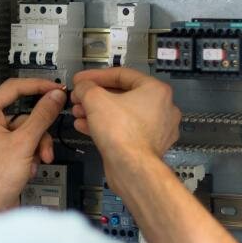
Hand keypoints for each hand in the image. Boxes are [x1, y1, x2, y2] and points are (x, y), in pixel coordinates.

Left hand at [0, 79, 66, 210]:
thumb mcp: (23, 143)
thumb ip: (42, 117)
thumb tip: (55, 97)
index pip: (14, 87)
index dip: (38, 87)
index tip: (56, 89)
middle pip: (25, 114)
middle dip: (40, 130)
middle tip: (49, 136)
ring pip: (27, 132)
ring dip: (37, 146)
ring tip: (38, 161)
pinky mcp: (1, 153)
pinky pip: (22, 145)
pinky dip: (30, 155)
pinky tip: (28, 169)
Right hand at [71, 68, 180, 191]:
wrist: (131, 167)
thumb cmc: (123, 134)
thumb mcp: (95, 99)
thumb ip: (86, 87)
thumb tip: (82, 87)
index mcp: (156, 90)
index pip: (122, 75)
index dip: (96, 76)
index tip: (83, 80)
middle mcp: (161, 109)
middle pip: (122, 95)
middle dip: (96, 96)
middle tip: (80, 97)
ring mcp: (156, 129)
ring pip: (122, 114)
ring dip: (98, 112)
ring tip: (80, 112)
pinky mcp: (147, 146)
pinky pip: (124, 130)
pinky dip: (106, 126)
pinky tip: (86, 126)